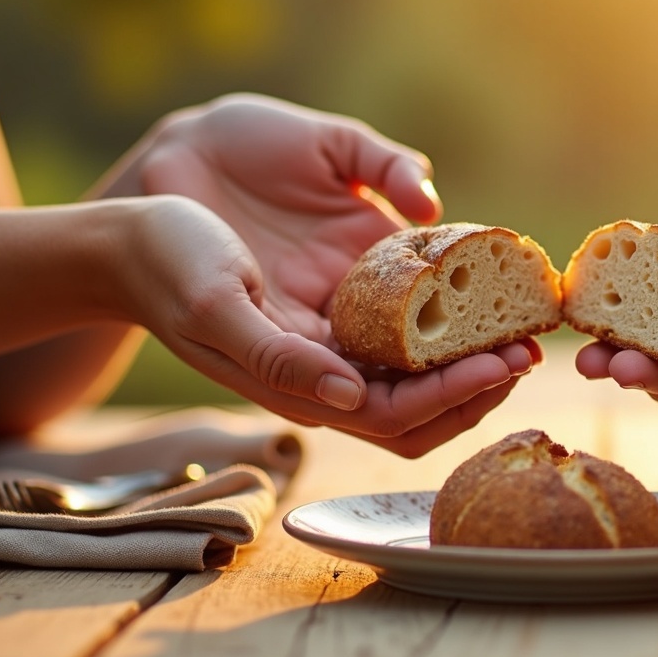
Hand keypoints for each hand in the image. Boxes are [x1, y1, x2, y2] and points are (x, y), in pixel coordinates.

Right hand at [113, 194, 539, 457]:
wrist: (129, 238)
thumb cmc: (168, 265)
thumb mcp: (217, 306)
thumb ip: (278, 357)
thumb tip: (350, 397)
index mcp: (298, 387)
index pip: (396, 418)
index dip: (454, 397)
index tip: (503, 362)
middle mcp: (323, 379)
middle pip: (421, 413)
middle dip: (478, 389)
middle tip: (528, 350)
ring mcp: (329, 351)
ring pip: (417, 380)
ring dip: (469, 362)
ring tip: (516, 329)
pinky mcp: (332, 315)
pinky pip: (400, 336)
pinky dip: (443, 325)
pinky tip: (472, 294)